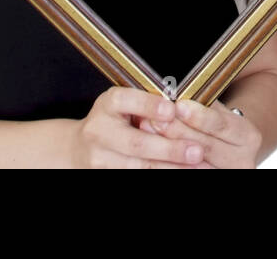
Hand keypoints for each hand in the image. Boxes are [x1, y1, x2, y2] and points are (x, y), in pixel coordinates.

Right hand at [68, 87, 211, 168]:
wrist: (78, 147)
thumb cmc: (114, 118)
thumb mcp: (125, 103)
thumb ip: (148, 103)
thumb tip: (184, 107)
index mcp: (108, 103)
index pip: (126, 100)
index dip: (149, 106)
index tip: (172, 111)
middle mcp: (99, 130)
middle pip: (136, 142)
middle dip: (169, 149)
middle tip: (197, 151)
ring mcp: (99, 157)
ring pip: (138, 166)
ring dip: (170, 168)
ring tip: (197, 167)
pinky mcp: (104, 175)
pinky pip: (136, 176)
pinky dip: (161, 173)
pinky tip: (180, 172)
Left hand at [139, 98, 262, 167]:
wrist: (230, 149)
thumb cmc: (218, 125)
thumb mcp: (219, 111)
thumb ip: (203, 104)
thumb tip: (174, 94)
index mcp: (248, 137)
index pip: (221, 125)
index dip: (198, 116)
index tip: (177, 105)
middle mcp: (242, 161)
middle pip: (205, 147)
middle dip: (177, 132)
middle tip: (153, 119)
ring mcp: (226, 175)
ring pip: (193, 164)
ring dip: (167, 149)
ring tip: (146, 132)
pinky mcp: (212, 180)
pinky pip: (186, 172)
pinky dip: (168, 164)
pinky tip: (151, 154)